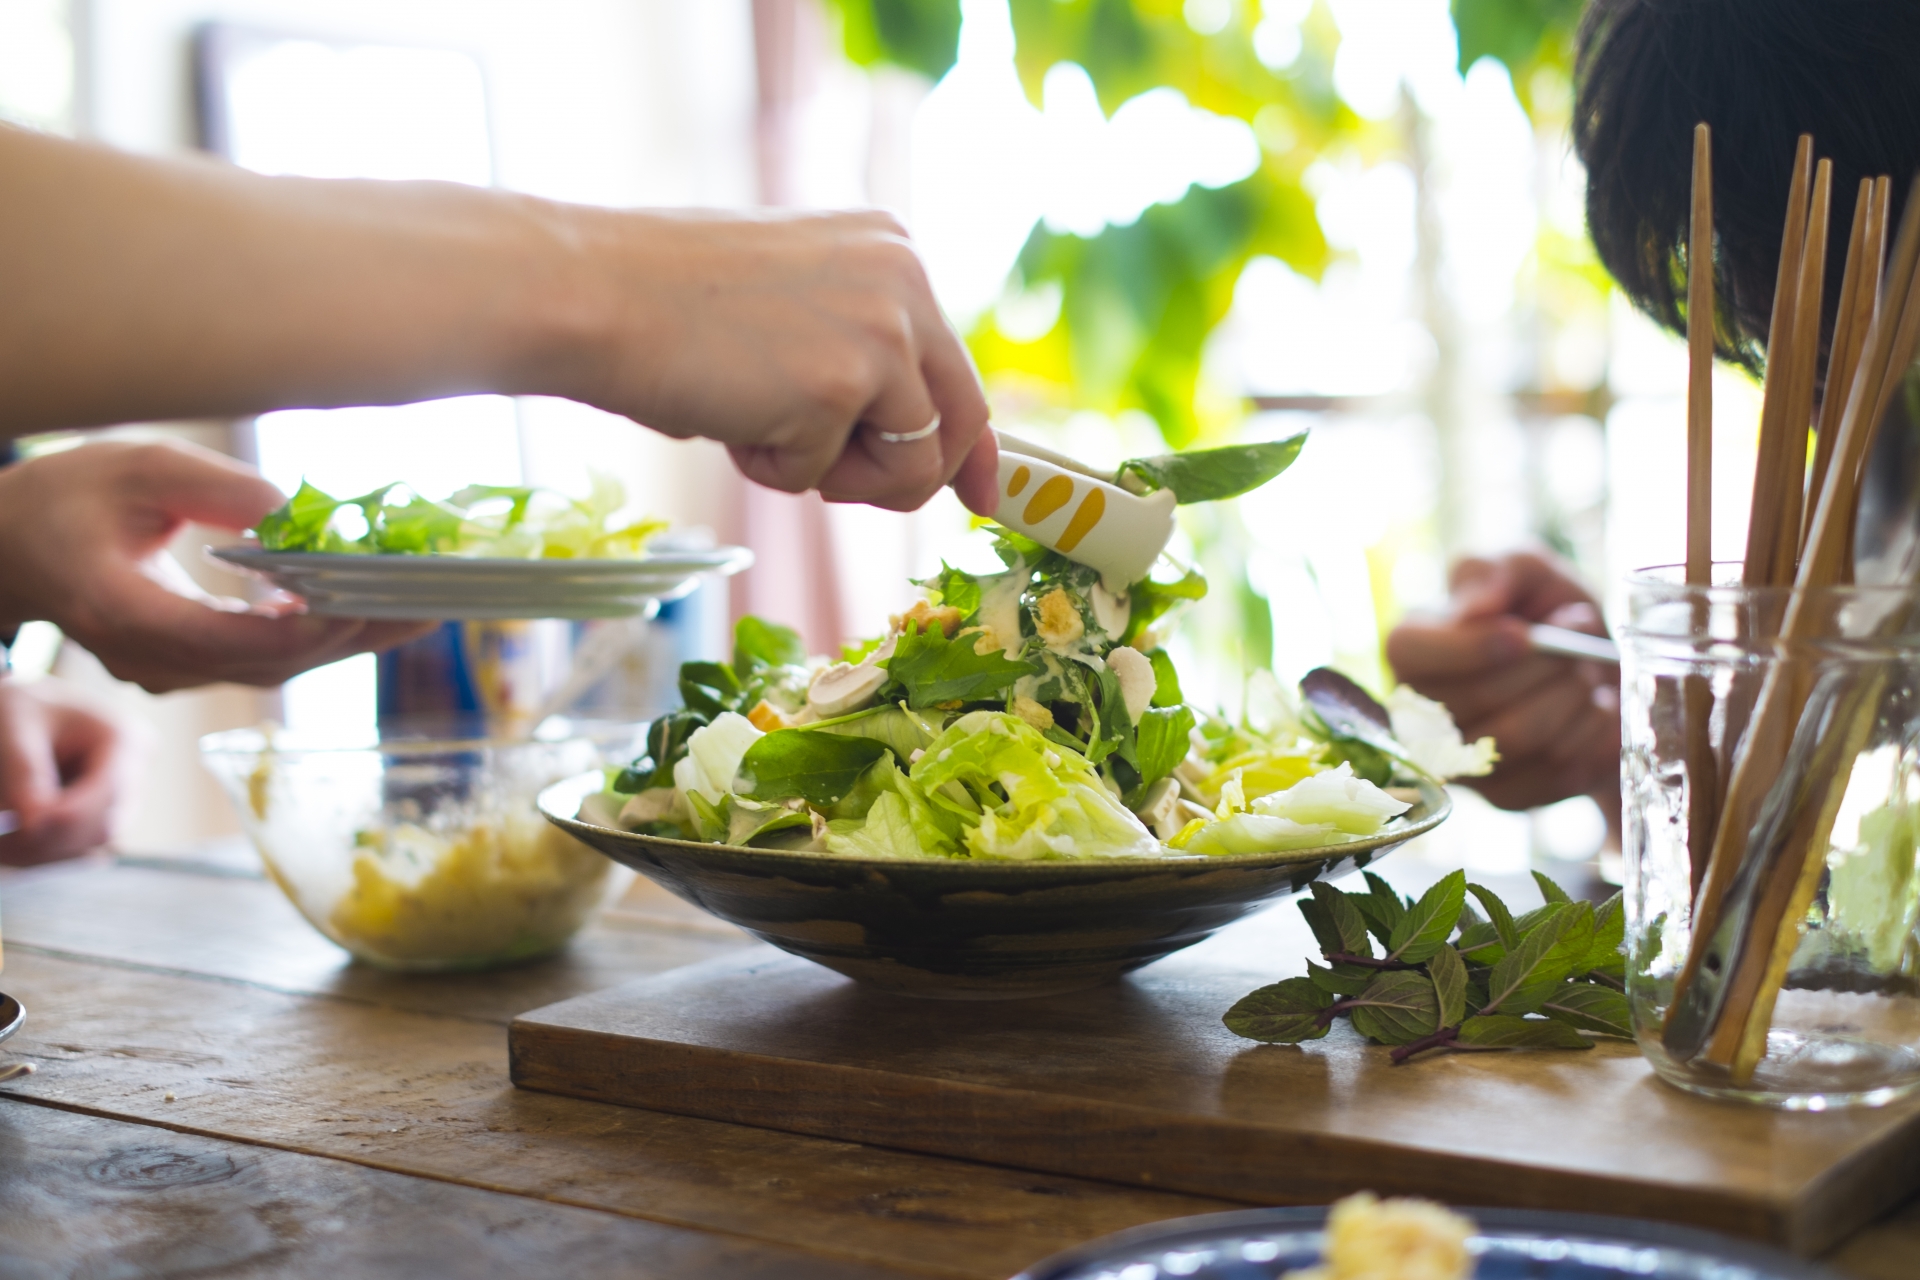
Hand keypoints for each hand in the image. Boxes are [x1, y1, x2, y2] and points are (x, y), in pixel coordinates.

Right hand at [0, 441, 430, 692]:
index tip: (355, 606)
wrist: (13, 548)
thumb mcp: (138, 468)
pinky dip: (324, 634)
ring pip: (276, 667)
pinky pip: (269, 658)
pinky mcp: (191, 665)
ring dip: (352, 638)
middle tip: (429, 604)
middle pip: (267, 662)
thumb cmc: (68, 498)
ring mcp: (170, 671)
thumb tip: (300, 515)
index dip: (292, 629)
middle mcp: (150, 658)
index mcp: (120, 611)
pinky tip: (378, 608)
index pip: (218, 638)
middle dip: (354, 633)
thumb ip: (218, 490)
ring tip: (426, 605)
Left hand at [0, 677, 126, 864]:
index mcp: (123, 738)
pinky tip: (13, 838)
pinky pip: (78, 844)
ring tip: (3, 839)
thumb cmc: (20, 707)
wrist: (21, 706)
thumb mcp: (15, 730)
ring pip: (90, 841)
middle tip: (4, 841)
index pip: (110, 793)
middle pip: (104, 825)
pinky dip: (43, 848)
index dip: (68, 818)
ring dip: (44, 848)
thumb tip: (33, 825)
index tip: (23, 828)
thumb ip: (26, 776)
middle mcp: (133, 770)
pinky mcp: (101, 812)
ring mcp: (122, 794)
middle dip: (52, 838)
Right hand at [567, 209, 998, 514]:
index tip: (981, 492)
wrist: (590, 294)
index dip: (970, 443)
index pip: (957, 364)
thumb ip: (855, 349)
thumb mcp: (791, 307)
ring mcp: (883, 330)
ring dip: (834, 475)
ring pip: (911, 463)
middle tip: (849, 490)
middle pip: (960, 419)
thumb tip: (905, 432)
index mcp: (892, 249)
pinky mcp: (847, 383)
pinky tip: (730, 416)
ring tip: (759, 426)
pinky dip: (778, 470)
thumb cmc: (665, 304)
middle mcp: (906, 279)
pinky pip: (833, 476)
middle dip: (913, 477)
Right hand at [1385, 551, 1619, 817]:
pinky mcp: (1506, 795)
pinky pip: (1551, 773)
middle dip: (1544, 665)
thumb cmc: (1545, 609)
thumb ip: (1494, 570)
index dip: (1470, 648)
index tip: (1524, 633)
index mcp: (1411, 647)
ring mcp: (1461, 761)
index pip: (1411, 654)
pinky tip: (1593, 710)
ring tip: (1586, 673)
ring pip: (1515, 739)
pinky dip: (1589, 735)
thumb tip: (1478, 606)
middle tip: (1579, 636)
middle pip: (1475, 699)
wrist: (1592, 664)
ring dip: (1570, 698)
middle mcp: (1420, 711)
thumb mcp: (1523, 567)